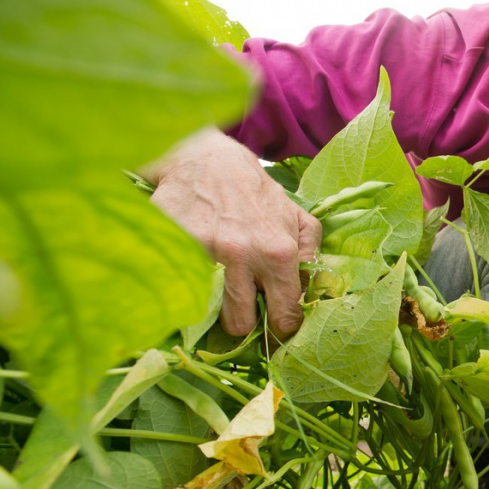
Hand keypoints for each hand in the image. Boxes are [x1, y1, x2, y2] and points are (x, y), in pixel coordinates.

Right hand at [147, 128, 320, 338]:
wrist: (205, 160)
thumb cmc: (255, 193)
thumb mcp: (297, 218)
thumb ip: (312, 256)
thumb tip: (316, 294)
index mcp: (278, 252)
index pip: (286, 315)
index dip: (283, 328)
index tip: (278, 328)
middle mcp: (242, 255)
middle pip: (241, 325)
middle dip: (244, 321)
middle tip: (244, 307)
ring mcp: (203, 252)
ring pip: (210, 314)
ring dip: (215, 309)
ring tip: (220, 290)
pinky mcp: (172, 246)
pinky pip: (179, 289)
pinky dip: (186, 287)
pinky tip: (193, 271)